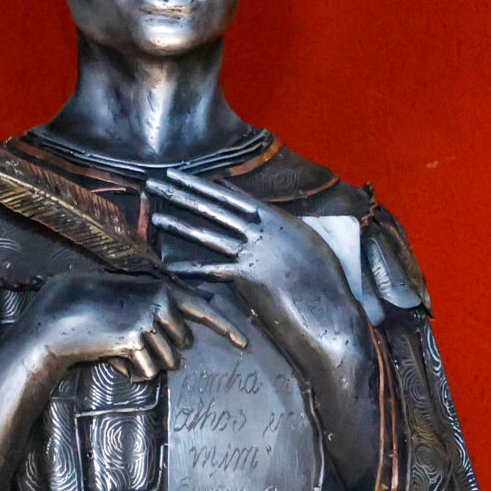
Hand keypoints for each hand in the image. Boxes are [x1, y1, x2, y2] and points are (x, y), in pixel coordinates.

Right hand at [4, 268, 246, 385]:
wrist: (60, 319)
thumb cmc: (92, 310)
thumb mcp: (129, 303)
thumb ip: (157, 313)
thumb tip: (180, 345)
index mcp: (163, 289)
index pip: (203, 309)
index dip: (227, 328)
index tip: (244, 343)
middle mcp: (162, 302)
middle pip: (181, 347)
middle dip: (161, 353)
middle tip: (130, 343)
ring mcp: (149, 320)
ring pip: (165, 363)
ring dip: (144, 366)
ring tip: (118, 350)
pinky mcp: (135, 339)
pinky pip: (147, 373)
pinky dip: (130, 373)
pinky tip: (112, 359)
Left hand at [148, 169, 384, 490]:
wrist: (335, 313)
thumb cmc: (327, 286)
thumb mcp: (309, 247)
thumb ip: (284, 232)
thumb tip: (267, 222)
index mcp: (281, 220)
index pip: (236, 198)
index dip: (207, 186)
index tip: (185, 176)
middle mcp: (266, 230)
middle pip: (216, 207)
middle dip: (184, 192)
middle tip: (157, 180)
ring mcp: (257, 252)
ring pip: (209, 233)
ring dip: (179, 222)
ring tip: (155, 213)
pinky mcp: (251, 276)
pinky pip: (213, 271)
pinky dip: (190, 269)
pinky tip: (169, 265)